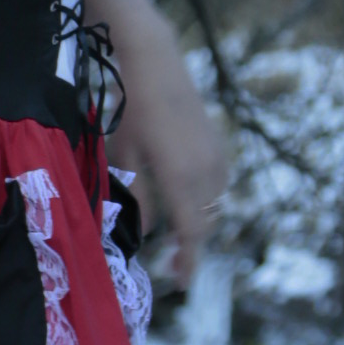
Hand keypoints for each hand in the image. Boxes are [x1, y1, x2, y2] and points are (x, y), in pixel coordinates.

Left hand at [114, 63, 227, 289]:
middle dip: (192, 247)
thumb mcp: (125, 154)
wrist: (154, 60)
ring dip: (199, 222)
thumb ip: (137, 195)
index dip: (189, 262)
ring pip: (214, 205)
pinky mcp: (218, 142)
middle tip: (173, 266)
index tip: (182, 284)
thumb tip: (144, 229)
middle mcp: (206, 170)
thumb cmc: (130, 106)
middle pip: (205, 223)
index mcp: (180, 177)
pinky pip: (219, 184)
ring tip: (178, 235)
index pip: (191, 232)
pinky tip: (189, 199)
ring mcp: (216, 155)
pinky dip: (206, 200)